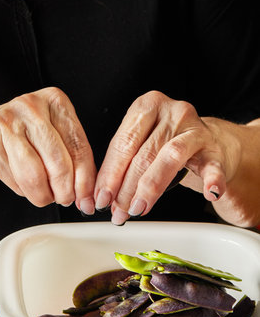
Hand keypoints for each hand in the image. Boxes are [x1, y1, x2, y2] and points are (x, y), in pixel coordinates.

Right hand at [0, 87, 95, 213]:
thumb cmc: (18, 135)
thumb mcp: (52, 137)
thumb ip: (72, 159)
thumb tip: (86, 192)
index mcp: (55, 102)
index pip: (79, 146)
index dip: (85, 179)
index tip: (86, 196)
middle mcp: (32, 108)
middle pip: (59, 162)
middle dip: (65, 190)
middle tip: (65, 199)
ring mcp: (9, 124)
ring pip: (36, 174)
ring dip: (43, 194)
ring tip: (45, 196)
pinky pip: (15, 179)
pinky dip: (23, 190)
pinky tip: (23, 184)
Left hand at [95, 90, 248, 224]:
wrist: (208, 141)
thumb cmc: (168, 143)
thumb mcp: (143, 144)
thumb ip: (123, 165)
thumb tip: (102, 196)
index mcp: (147, 106)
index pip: (123, 143)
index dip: (110, 174)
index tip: (101, 198)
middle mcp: (172, 112)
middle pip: (143, 154)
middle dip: (126, 188)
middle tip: (117, 211)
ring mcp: (195, 130)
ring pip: (169, 158)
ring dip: (150, 188)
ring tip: (138, 208)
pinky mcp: (214, 149)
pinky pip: (212, 166)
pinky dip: (211, 180)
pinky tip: (209, 192)